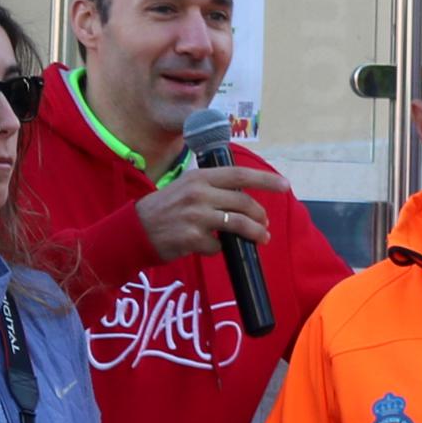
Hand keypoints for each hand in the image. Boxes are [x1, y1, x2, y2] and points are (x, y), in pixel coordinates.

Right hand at [133, 163, 285, 260]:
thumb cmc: (165, 207)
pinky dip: (220, 248)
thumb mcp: (186, 186)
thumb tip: (244, 195)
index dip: (266, 180)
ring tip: (261, 238)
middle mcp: (199, 194)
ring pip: (239, 225)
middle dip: (261, 215)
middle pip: (245, 203)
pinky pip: (219, 246)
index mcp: (200, 177)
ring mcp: (196, 217)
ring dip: (255, 234)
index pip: (240, 174)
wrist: (135, 229)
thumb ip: (213, 187)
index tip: (285, 185)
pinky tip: (212, 247)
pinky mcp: (193, 239)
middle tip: (266, 224)